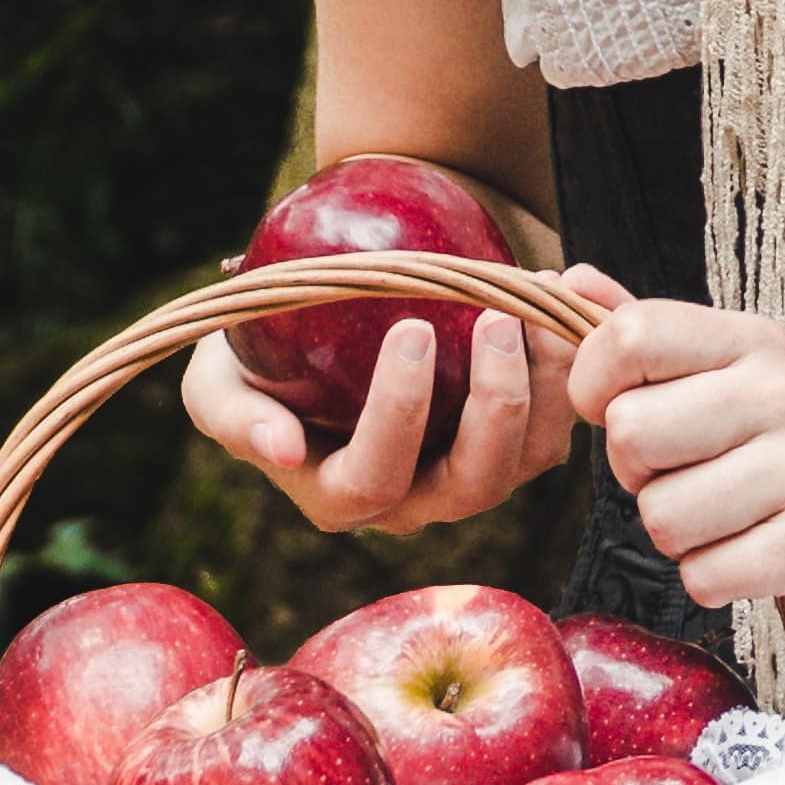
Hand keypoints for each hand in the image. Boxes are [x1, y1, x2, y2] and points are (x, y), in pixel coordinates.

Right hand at [180, 265, 621, 535]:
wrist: (327, 318)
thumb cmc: (257, 357)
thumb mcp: (217, 381)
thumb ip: (234, 416)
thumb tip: (281, 449)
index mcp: (344, 495)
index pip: (375, 477)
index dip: (397, 415)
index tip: (410, 329)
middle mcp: (417, 499)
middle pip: (473, 484)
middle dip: (493, 403)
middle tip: (495, 319)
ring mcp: (475, 471)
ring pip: (532, 455)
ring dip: (547, 380)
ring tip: (537, 297)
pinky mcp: (521, 437)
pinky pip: (560, 415)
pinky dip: (568, 356)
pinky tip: (560, 286)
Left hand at [567, 299, 784, 661]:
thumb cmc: (780, 469)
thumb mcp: (721, 389)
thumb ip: (646, 341)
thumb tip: (571, 281)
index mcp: (755, 341)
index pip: (630, 335)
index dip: (593, 387)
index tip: (621, 414)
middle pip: (631, 433)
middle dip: (640, 478)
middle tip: (692, 480)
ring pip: (661, 516)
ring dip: (680, 538)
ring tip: (730, 521)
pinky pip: (703, 575)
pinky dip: (714, 580)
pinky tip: (755, 559)